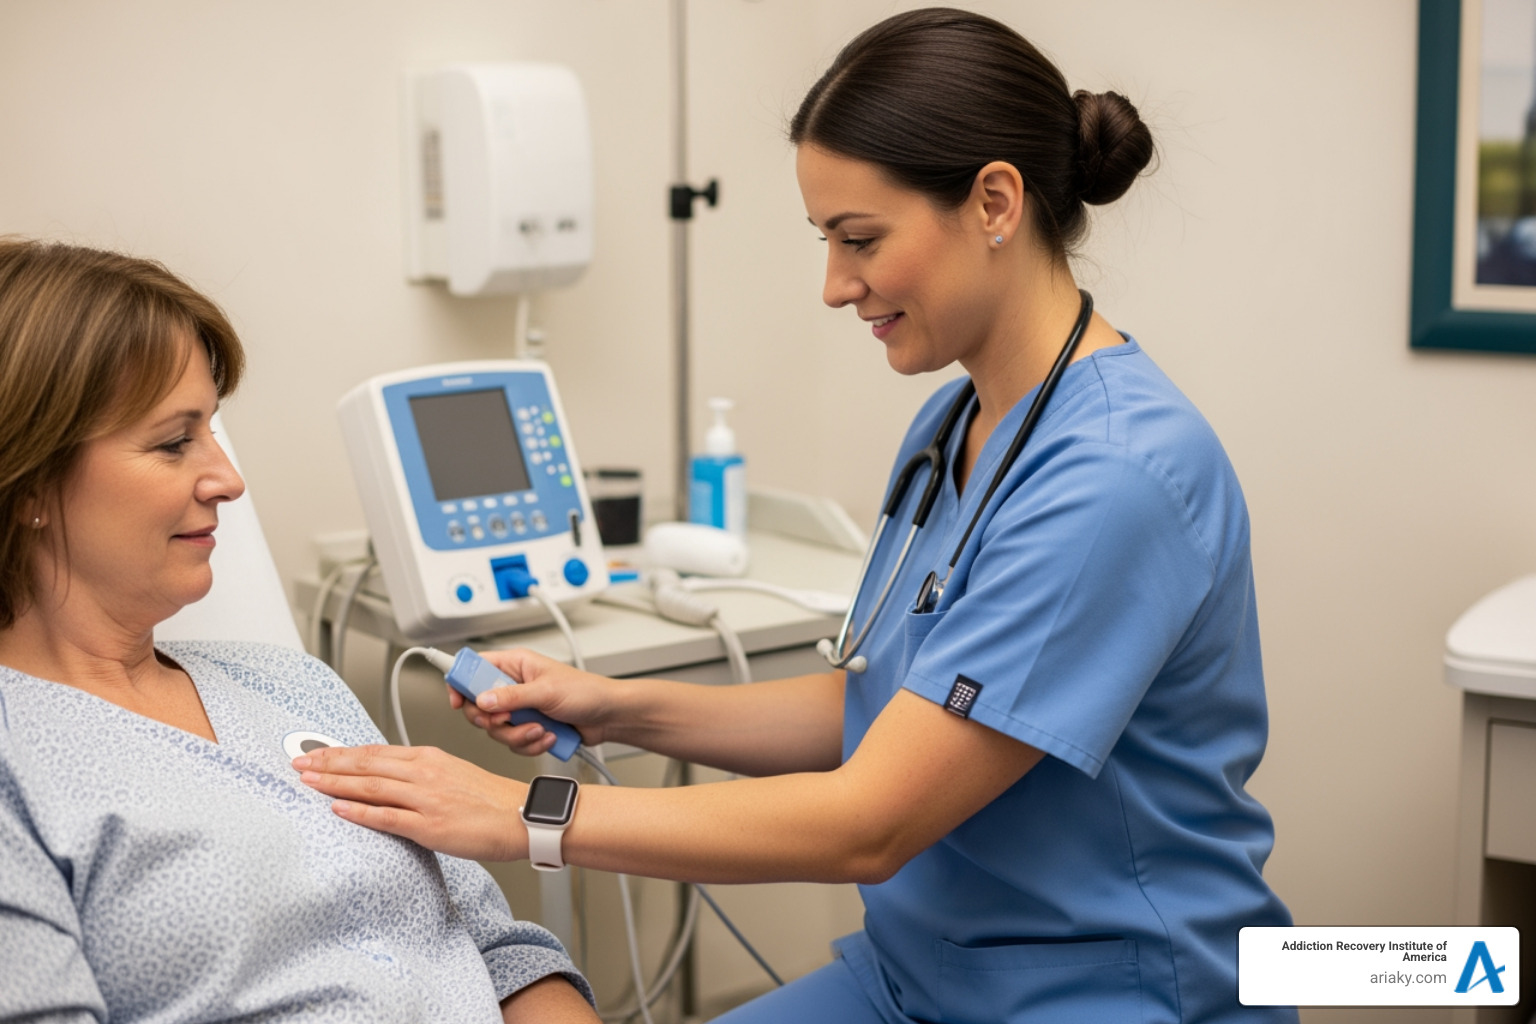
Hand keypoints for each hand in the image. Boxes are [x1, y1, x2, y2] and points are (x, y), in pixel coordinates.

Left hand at [293, 744, 527, 860]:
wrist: (522, 816)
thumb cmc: (492, 800)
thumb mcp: (453, 773)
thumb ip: (420, 774)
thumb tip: (388, 777)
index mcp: (429, 757)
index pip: (375, 751)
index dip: (341, 752)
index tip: (316, 753)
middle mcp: (424, 772)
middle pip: (366, 764)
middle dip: (328, 763)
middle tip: (299, 763)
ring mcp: (426, 798)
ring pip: (371, 786)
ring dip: (335, 783)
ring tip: (308, 782)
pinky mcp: (430, 825)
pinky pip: (387, 817)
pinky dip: (359, 811)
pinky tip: (339, 808)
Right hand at [448, 648, 616, 755]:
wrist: (608, 717)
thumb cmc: (586, 692)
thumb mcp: (546, 691)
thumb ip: (512, 696)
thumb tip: (483, 700)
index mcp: (515, 665)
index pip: (474, 668)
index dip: (461, 683)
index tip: (459, 702)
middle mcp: (513, 686)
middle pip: (479, 706)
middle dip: (493, 720)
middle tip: (508, 719)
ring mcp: (520, 709)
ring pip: (496, 729)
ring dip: (518, 734)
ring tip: (539, 729)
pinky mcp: (528, 728)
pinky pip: (513, 743)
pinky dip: (530, 744)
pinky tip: (548, 736)